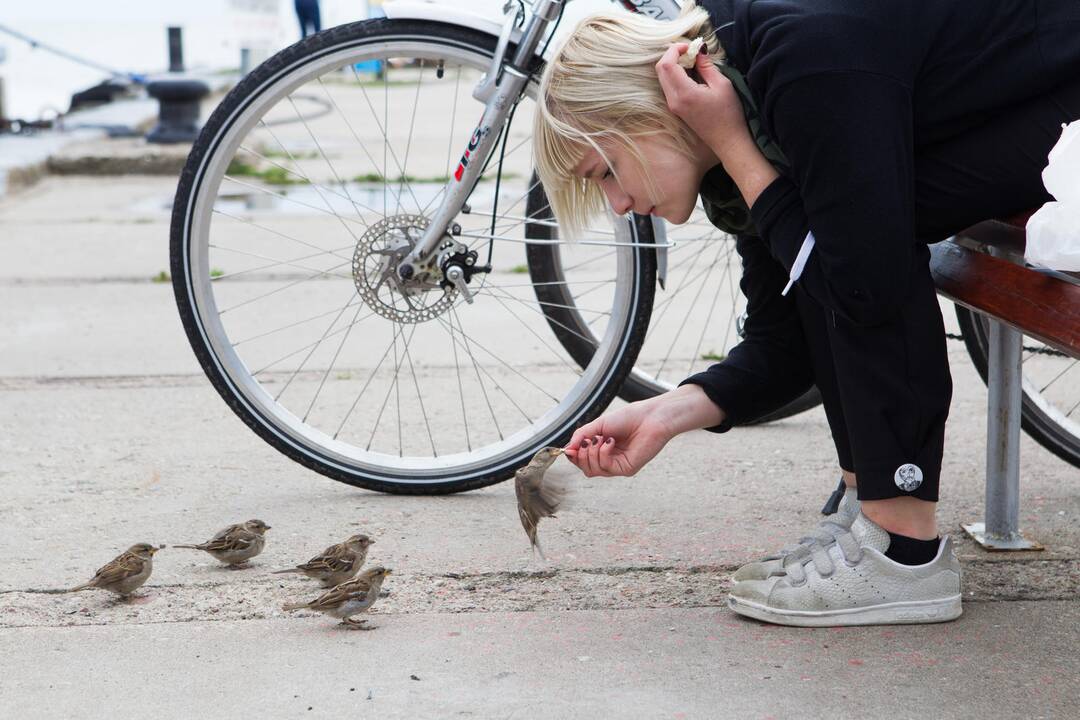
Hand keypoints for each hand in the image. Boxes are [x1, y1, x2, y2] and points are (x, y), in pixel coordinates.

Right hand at [563, 399, 673, 477]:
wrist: (649, 417)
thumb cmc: (628, 418)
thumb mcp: (598, 425)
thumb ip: (581, 436)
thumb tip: (567, 450)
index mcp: (602, 448)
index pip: (582, 460)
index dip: (573, 456)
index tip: (568, 449)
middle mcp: (609, 459)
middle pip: (585, 468)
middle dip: (581, 456)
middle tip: (586, 442)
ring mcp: (617, 465)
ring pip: (592, 470)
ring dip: (591, 453)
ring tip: (601, 438)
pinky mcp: (626, 469)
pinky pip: (605, 467)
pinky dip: (603, 453)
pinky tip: (610, 441)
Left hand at [655, 42, 749, 157]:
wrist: (727, 141)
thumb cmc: (729, 114)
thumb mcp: (722, 85)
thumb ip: (707, 66)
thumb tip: (699, 50)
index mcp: (684, 93)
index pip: (667, 65)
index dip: (675, 49)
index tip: (690, 45)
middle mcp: (673, 100)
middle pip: (660, 69)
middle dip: (672, 55)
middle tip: (690, 50)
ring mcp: (673, 106)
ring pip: (663, 77)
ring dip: (674, 64)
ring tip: (693, 60)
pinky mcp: (676, 108)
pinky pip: (669, 86)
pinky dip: (676, 74)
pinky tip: (692, 72)